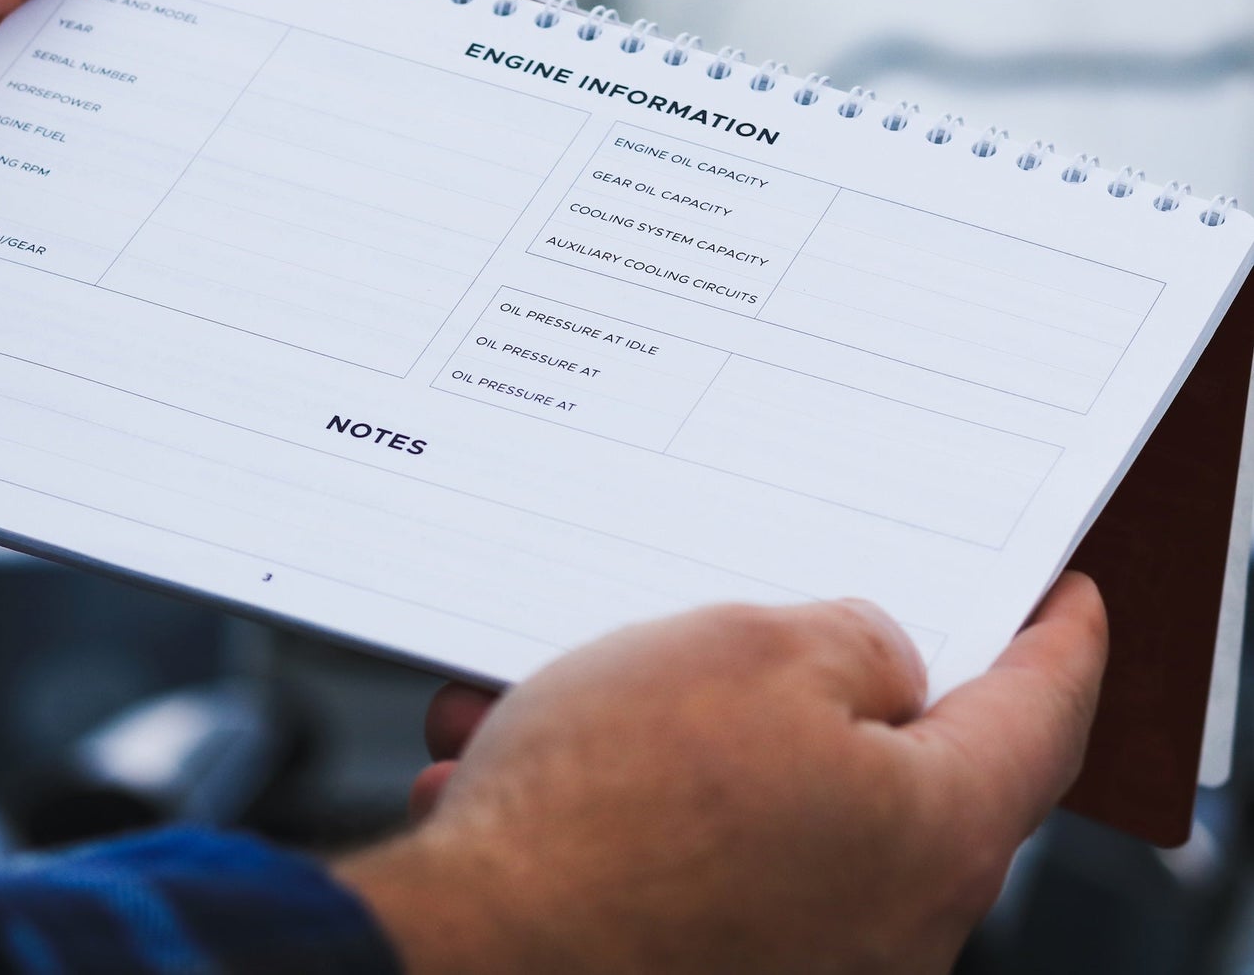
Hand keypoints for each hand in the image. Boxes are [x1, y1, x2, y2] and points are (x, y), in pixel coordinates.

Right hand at [342, 574, 1106, 974]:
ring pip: (759, 792)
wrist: (470, 945)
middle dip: (801, 672)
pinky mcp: (701, 959)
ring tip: (584, 691)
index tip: (1067, 599)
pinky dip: (622, 790)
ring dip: (672, 724)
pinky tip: (540, 755)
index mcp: (928, 834)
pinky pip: (683, 844)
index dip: (1058, 643)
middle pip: (887, 757)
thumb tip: (872, 662)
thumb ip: (850, 640)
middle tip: (762, 612)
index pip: (1039, 718)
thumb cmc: (609, 810)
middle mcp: (881, 918)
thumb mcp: (751, 650)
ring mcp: (791, 951)